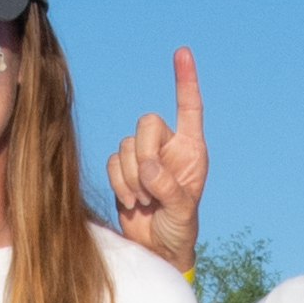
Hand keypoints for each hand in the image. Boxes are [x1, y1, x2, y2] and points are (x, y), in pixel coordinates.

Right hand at [103, 47, 206, 272]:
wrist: (158, 250)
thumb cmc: (180, 230)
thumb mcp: (182, 211)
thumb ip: (168, 187)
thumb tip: (147, 167)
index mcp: (191, 149)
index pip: (189, 107)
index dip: (185, 80)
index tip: (182, 52)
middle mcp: (168, 148)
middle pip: (146, 123)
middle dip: (144, 154)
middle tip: (152, 187)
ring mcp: (144, 159)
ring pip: (125, 145)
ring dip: (131, 177)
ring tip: (145, 201)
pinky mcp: (124, 172)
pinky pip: (112, 161)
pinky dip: (119, 182)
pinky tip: (132, 202)